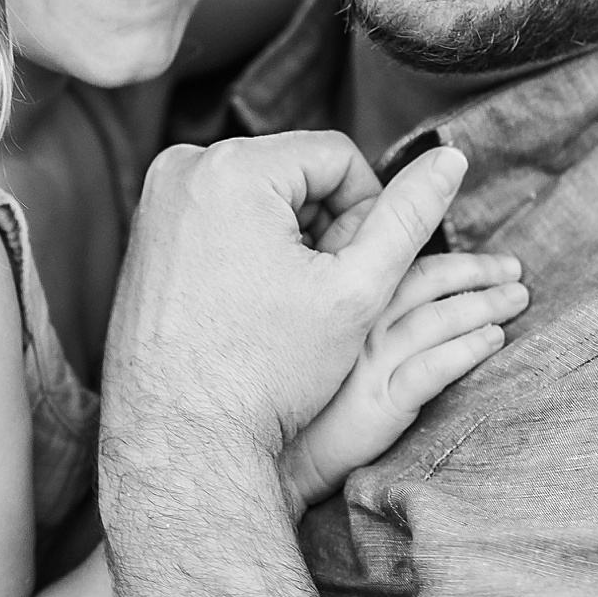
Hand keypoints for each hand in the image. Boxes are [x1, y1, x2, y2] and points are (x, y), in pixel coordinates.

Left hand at [99, 130, 469, 512]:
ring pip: (261, 201)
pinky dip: (249, 256)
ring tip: (286, 312)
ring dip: (289, 245)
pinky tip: (251, 314)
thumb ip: (408, 218)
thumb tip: (453, 159)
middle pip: (295, 175)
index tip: (354, 279)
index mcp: (231, 167)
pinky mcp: (144, 236)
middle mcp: (180, 168)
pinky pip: (221, 222)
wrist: (179, 439)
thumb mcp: (356, 291)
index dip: (366, 216)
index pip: (338, 157)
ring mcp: (154, 203)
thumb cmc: (267, 372)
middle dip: (323, 230)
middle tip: (322, 301)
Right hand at [280, 249, 526, 513]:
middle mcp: (356, 325)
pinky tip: (494, 340)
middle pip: (427, 279)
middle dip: (478, 271)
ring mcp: (367, 362)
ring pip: (435, 318)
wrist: (283, 461)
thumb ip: (372, 314)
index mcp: (346, 304)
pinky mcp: (379, 401)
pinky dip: (467, 349)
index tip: (491, 262)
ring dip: (484, 304)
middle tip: (516, 271)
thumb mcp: (336, 346)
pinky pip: (431, 367)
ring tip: (518, 301)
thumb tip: (426, 295)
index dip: (455, 258)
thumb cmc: (315, 402)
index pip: (405, 261)